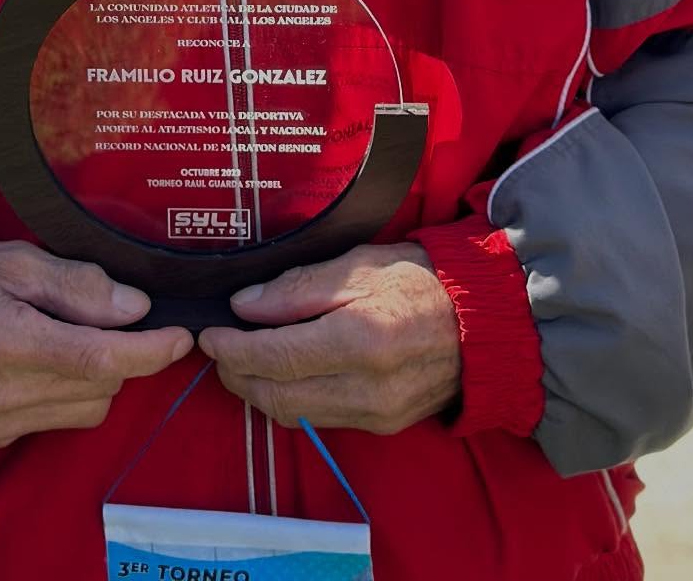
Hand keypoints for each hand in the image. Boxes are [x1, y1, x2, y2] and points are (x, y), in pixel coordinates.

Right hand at [0, 242, 192, 447]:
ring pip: (89, 408)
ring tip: (68, 335)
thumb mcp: (18, 260)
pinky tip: (47, 360)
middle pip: (101, 385)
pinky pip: (62, 418)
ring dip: (98, 375)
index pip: (100, 359)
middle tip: (106, 316)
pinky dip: (71, 392)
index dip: (150, 351)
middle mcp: (5, 392)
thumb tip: (136, 309)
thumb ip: (78, 285)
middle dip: (120, 352)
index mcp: (10, 340)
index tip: (181, 336)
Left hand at [198, 243, 459, 434]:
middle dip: (237, 375)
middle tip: (218, 349)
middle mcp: (366, 387)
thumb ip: (299, 288)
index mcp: (360, 339)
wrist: (484, 323)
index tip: (209, 334)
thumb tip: (244, 306)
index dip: (232, 349)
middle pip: (277, 396)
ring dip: (259, 392)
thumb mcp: (360, 265)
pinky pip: (320, 419)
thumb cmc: (422, 280)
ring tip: (242, 360)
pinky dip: (291, 400)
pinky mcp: (382, 426)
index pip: (275, 357)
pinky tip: (282, 374)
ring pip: (294, 415)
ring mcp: (376, 414)